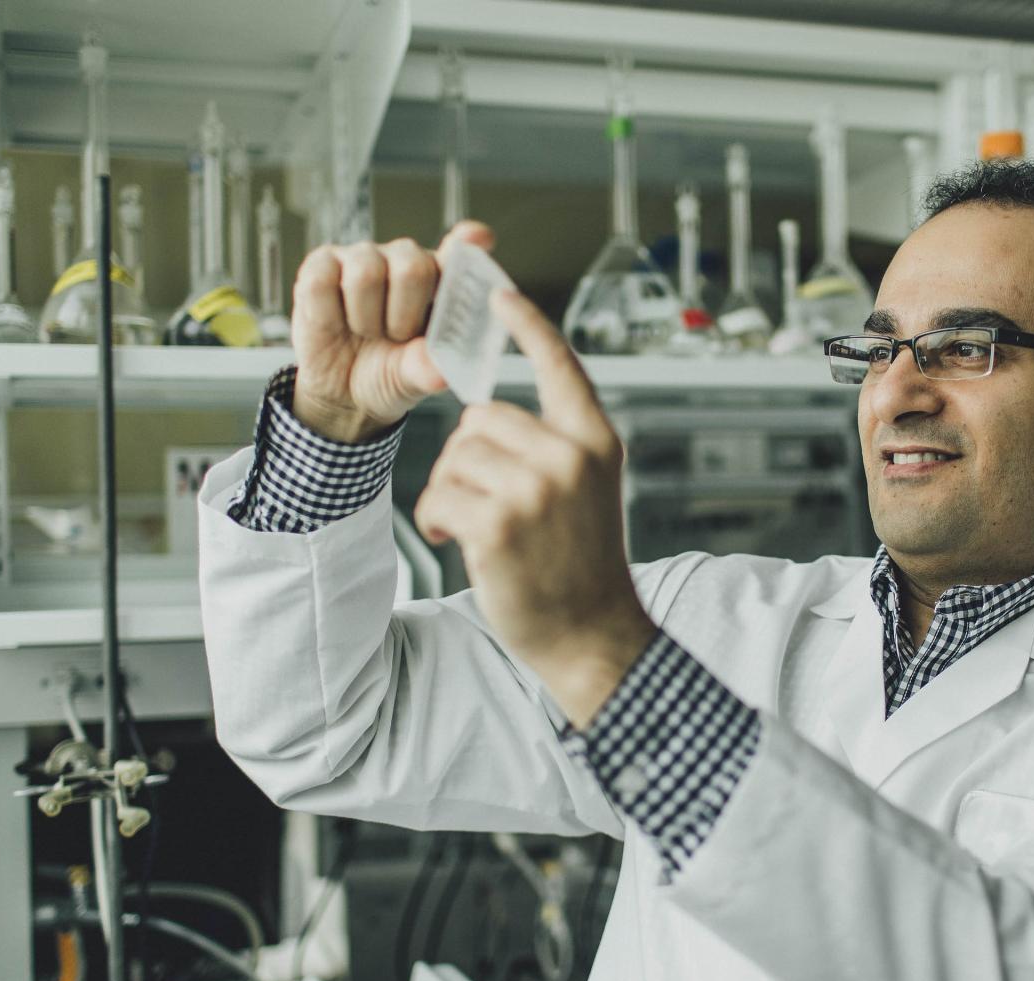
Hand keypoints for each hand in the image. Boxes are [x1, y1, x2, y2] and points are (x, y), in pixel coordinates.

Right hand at [289, 221, 495, 442]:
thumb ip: (426, 369)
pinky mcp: (322, 264)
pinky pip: (324, 282)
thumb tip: (439, 372)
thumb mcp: (411, 379)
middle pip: (413, 267)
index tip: (479, 239)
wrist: (342, 392)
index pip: (460, 254)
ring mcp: (362, 257)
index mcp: (440, 283)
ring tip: (366, 331)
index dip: (469, 244)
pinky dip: (328, 315)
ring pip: (366, 274)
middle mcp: (404, 260)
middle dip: (403, 315)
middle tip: (395, 336)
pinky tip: (335, 322)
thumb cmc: (388, 373)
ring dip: (365, 318)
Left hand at [412, 289, 655, 727]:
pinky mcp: (500, 524)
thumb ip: (556, 446)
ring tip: (475, 527)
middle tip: (484, 502)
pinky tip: (458, 541)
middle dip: (467, 457)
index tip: (500, 293)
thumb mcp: (588, 491)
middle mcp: (570, 456)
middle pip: (481, 417)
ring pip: (455, 456)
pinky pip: (440, 495)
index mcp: (595, 440)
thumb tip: (488, 420)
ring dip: (450, 492)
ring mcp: (537, 490)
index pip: (558, 365)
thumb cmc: (583, 566)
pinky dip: (437, 519)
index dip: (527, 325)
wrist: (593, 635)